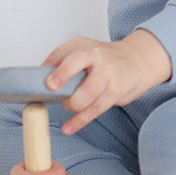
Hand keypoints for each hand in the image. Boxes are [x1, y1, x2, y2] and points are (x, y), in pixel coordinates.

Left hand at [42, 29, 171, 134]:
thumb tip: (38, 73)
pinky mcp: (115, 94)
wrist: (137, 60)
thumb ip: (59, 57)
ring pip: (91, 100)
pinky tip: (69, 128)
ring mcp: (110, 79)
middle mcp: (101, 63)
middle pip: (87, 85)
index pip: (75, 58)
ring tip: (69, 107)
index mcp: (89, 49)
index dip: (62, 72)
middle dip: (72, 98)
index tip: (50, 85)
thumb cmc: (105, 56)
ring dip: (75, 107)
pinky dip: (80, 121)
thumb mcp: (83, 46)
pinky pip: (96, 111)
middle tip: (61, 98)